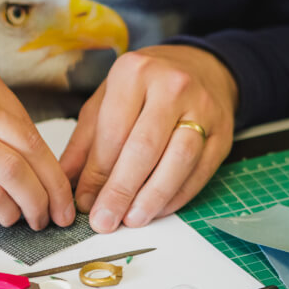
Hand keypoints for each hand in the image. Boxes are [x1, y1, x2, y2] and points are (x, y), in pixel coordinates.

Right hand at [0, 55, 74, 229]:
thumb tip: (40, 166)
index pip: (29, 126)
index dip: (52, 164)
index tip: (62, 187)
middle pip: (28, 148)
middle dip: (54, 187)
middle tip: (62, 211)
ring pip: (14, 170)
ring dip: (35, 202)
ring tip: (38, 218)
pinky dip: (6, 209)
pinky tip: (8, 216)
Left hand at [60, 45, 237, 232]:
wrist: (201, 68)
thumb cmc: (147, 86)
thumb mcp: (107, 100)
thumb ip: (85, 142)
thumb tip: (66, 182)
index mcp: (135, 72)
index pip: (113, 132)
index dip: (97, 173)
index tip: (84, 202)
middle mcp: (172, 86)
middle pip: (144, 148)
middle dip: (121, 190)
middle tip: (104, 220)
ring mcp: (203, 109)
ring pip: (178, 161)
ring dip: (152, 197)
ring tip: (131, 219)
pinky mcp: (223, 133)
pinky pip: (200, 172)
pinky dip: (177, 196)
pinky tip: (157, 209)